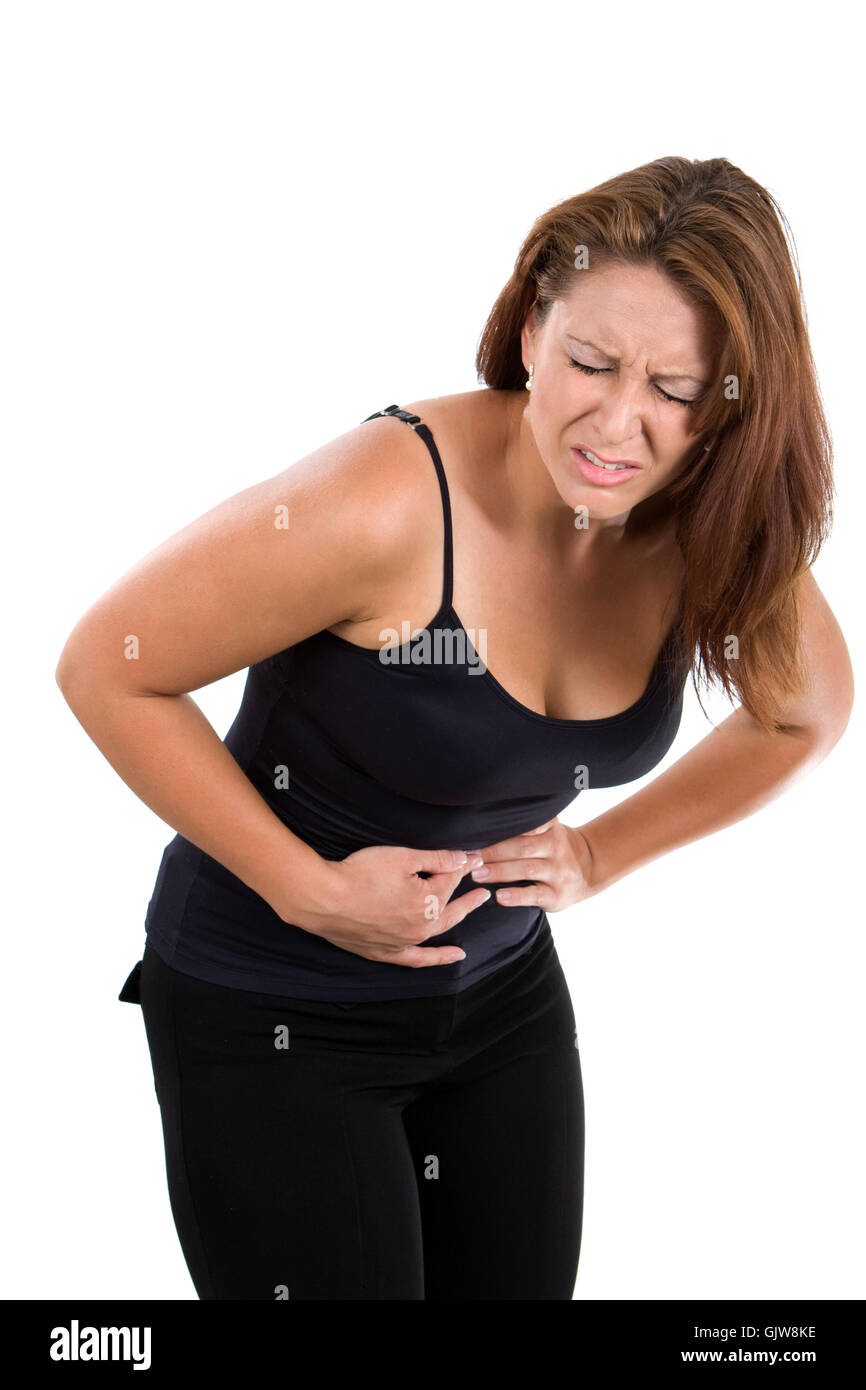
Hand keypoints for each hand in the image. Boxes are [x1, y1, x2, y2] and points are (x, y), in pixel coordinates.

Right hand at [290, 844, 490, 967]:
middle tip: (484, 883)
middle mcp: (423, 926)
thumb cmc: (360, 873)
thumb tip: (462, 859)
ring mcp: (405, 942)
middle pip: (452, 906)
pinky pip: (418, 959)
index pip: (452, 878)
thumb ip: (436, 859)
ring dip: (460, 916)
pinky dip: (438, 958)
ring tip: (475, 906)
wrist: (322, 899)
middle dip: (469, 893)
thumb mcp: (402, 857)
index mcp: (430, 901)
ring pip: (441, 931)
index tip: (472, 855)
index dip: (462, 864)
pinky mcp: (386, 952)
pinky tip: (454, 957)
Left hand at [467, 817, 595, 911]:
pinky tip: (500, 896)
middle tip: (470, 856)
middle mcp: (556, 846)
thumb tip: (479, 825)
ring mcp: (558, 871)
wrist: (588, 870)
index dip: (499, 828)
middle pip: (521, 846)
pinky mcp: (557, 894)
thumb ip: (522, 826)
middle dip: (493, 851)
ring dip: (499, 871)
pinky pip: (535, 894)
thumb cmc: (553, 847)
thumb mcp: (545, 830)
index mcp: (549, 827)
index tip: (475, 832)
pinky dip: (516, 896)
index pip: (525, 823)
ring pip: (526, 869)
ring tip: (477, 875)